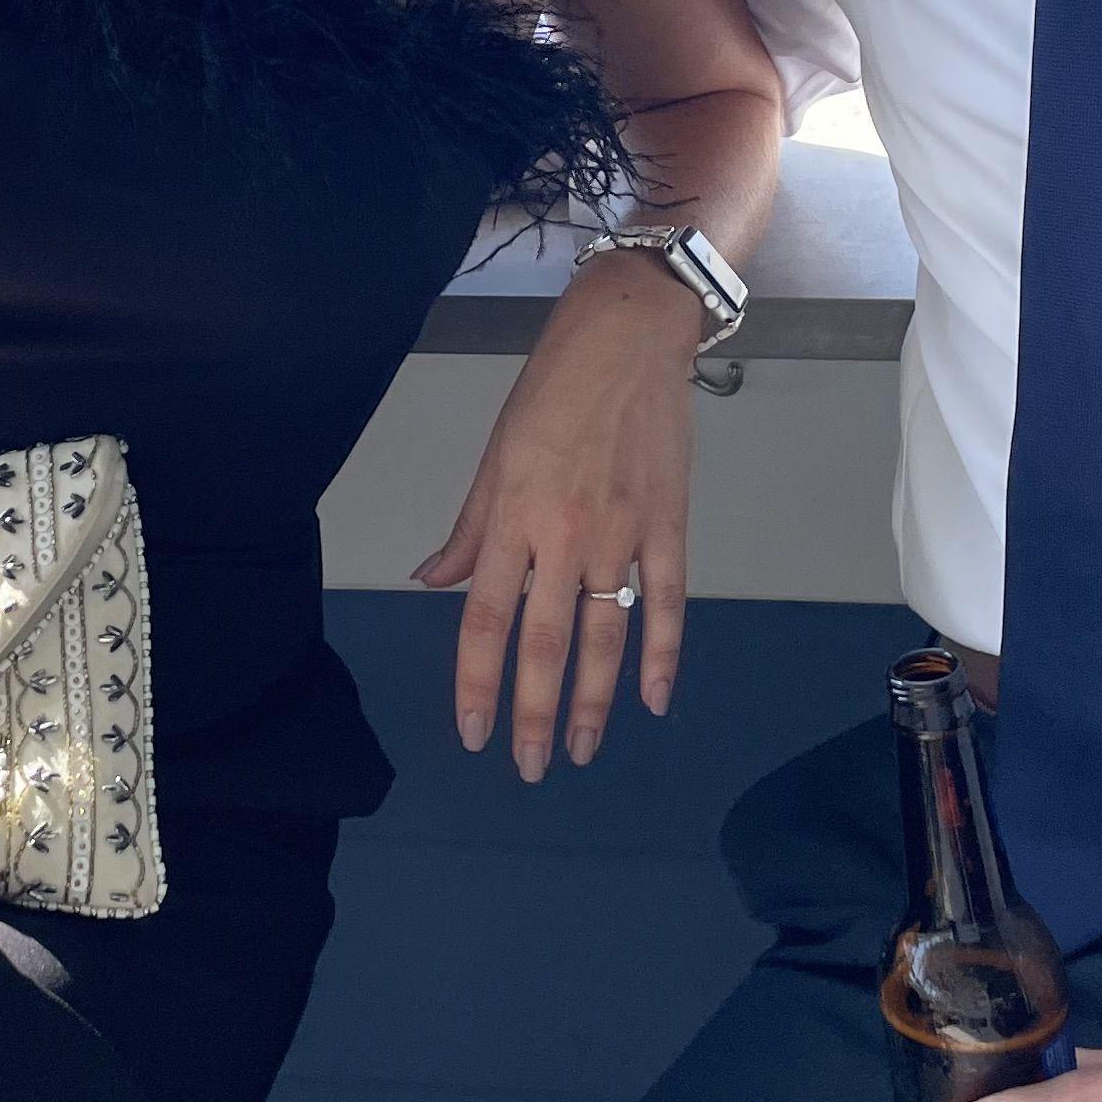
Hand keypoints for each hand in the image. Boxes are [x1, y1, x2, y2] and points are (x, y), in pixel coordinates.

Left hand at [414, 252, 703, 777]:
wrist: (631, 333)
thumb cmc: (554, 385)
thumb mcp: (495, 452)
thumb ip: (470, 528)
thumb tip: (433, 583)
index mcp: (512, 515)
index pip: (486, 619)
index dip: (479, 683)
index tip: (474, 733)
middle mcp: (563, 534)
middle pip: (543, 642)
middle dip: (533, 712)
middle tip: (527, 767)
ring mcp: (621, 533)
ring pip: (604, 635)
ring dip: (593, 701)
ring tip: (580, 750)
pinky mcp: (668, 524)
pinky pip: (667, 603)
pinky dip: (662, 656)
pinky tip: (654, 701)